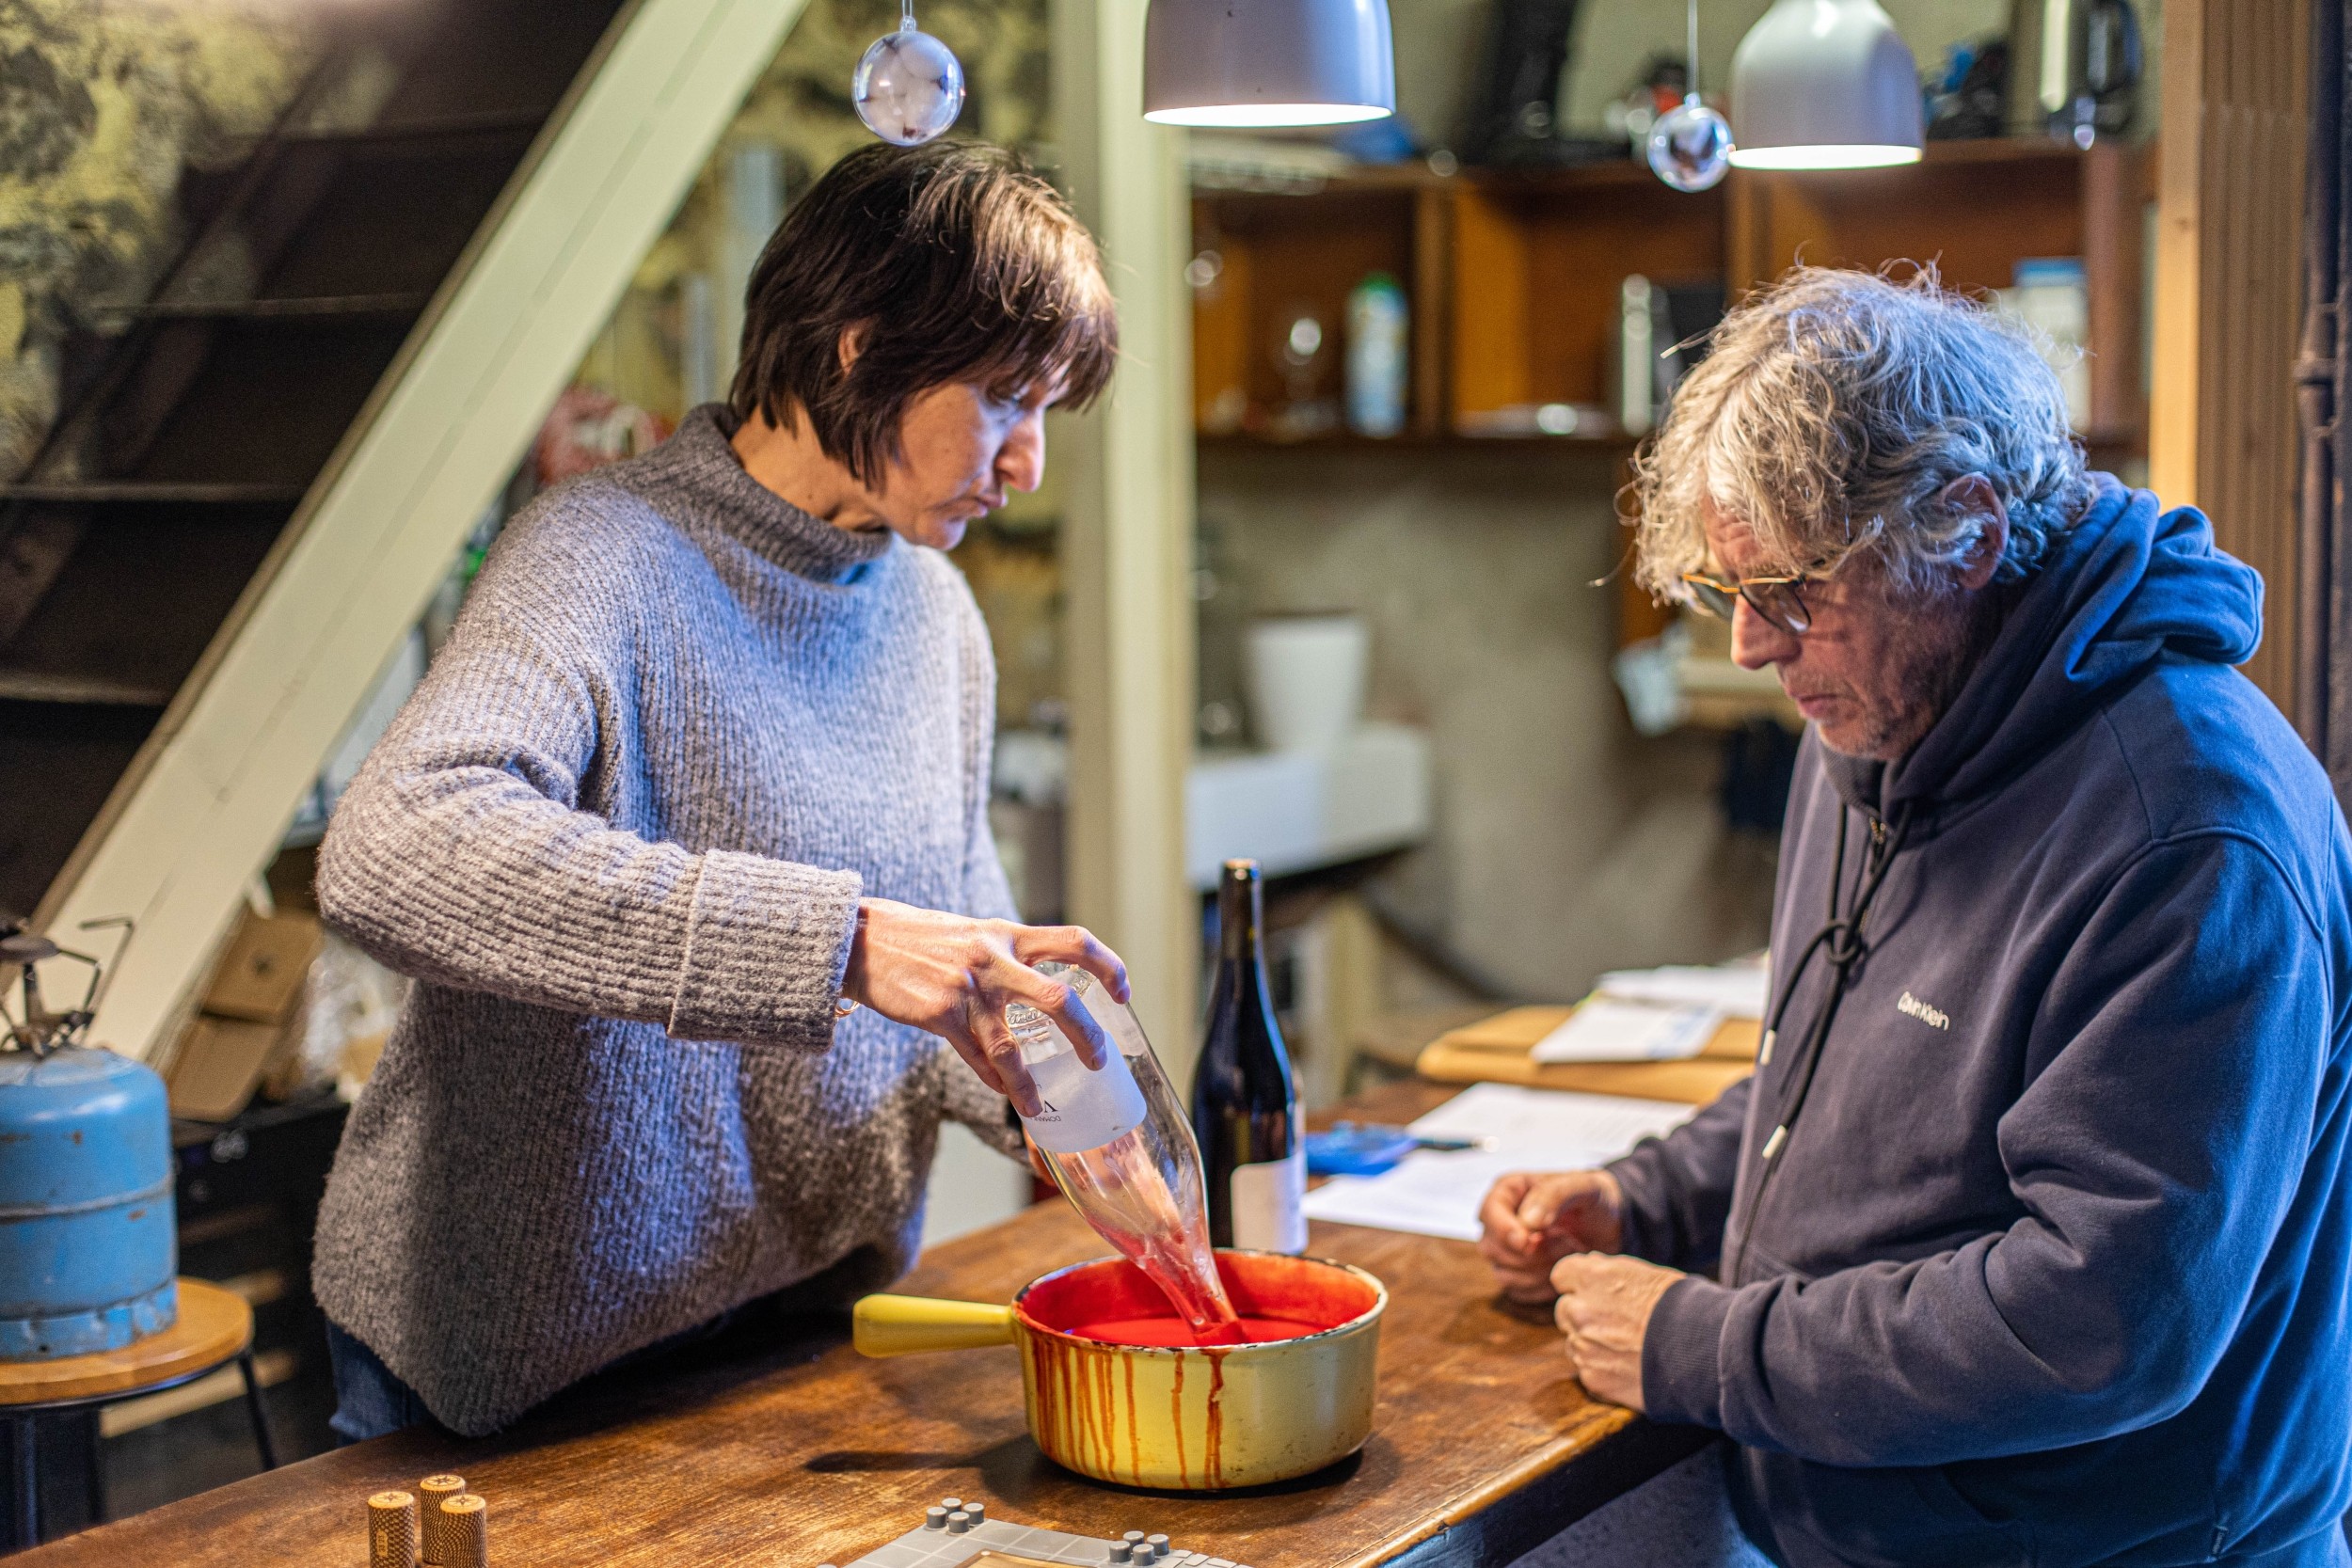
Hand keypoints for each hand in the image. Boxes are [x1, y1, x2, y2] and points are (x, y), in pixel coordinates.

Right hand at [841, 898, 1128, 1117]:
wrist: (861, 940)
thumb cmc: (920, 939)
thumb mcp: (975, 934)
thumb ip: (1008, 956)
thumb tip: (1042, 991)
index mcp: (1008, 934)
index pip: (1075, 941)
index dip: (1108, 966)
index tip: (1124, 991)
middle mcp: (995, 959)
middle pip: (1060, 1000)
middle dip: (1087, 1036)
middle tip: (1099, 1059)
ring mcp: (968, 990)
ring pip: (1014, 1047)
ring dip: (1031, 1083)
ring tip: (1041, 1104)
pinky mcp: (941, 1015)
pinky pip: (977, 1058)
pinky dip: (994, 1080)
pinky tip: (1004, 1093)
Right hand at [1477, 1169, 1624, 1302]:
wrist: (1612, 1226)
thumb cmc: (1595, 1199)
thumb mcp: (1582, 1187)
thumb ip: (1553, 1196)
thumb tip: (1527, 1222)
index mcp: (1508, 1192)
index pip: (1489, 1213)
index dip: (1504, 1231)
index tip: (1530, 1242)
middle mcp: (1500, 1222)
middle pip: (1492, 1248)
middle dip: (1531, 1254)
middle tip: (1567, 1242)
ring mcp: (1507, 1251)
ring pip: (1503, 1274)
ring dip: (1539, 1272)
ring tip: (1569, 1254)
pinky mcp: (1518, 1276)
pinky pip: (1518, 1292)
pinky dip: (1542, 1288)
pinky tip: (1564, 1272)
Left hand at [1551, 1254, 1682, 1411]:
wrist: (1704, 1354)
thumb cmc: (1685, 1308)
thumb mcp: (1649, 1275)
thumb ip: (1612, 1272)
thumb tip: (1592, 1266)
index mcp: (1595, 1277)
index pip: (1562, 1275)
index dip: (1577, 1283)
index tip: (1591, 1290)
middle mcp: (1582, 1309)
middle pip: (1564, 1310)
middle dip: (1582, 1314)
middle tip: (1613, 1323)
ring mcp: (1584, 1346)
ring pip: (1574, 1342)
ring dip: (1591, 1343)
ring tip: (1627, 1348)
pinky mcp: (1593, 1378)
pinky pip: (1586, 1370)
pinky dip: (1602, 1370)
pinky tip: (1629, 1368)